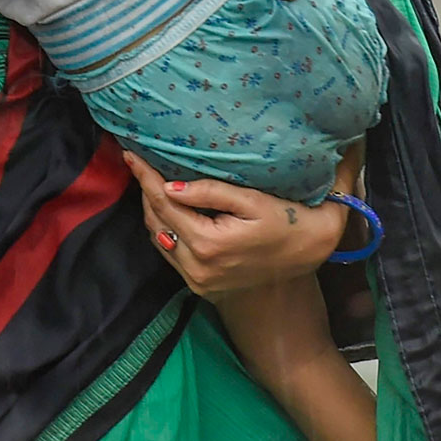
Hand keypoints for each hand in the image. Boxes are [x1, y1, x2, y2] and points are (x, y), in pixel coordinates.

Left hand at [123, 151, 347, 297]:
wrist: (310, 257)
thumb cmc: (287, 220)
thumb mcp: (252, 200)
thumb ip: (211, 192)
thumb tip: (170, 185)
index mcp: (208, 244)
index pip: (164, 203)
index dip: (145, 177)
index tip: (130, 154)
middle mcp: (197, 268)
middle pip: (156, 221)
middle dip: (145, 190)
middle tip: (139, 161)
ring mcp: (199, 281)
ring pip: (160, 239)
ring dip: (153, 210)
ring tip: (149, 180)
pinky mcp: (202, 286)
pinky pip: (171, 253)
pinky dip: (165, 229)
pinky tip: (169, 208)